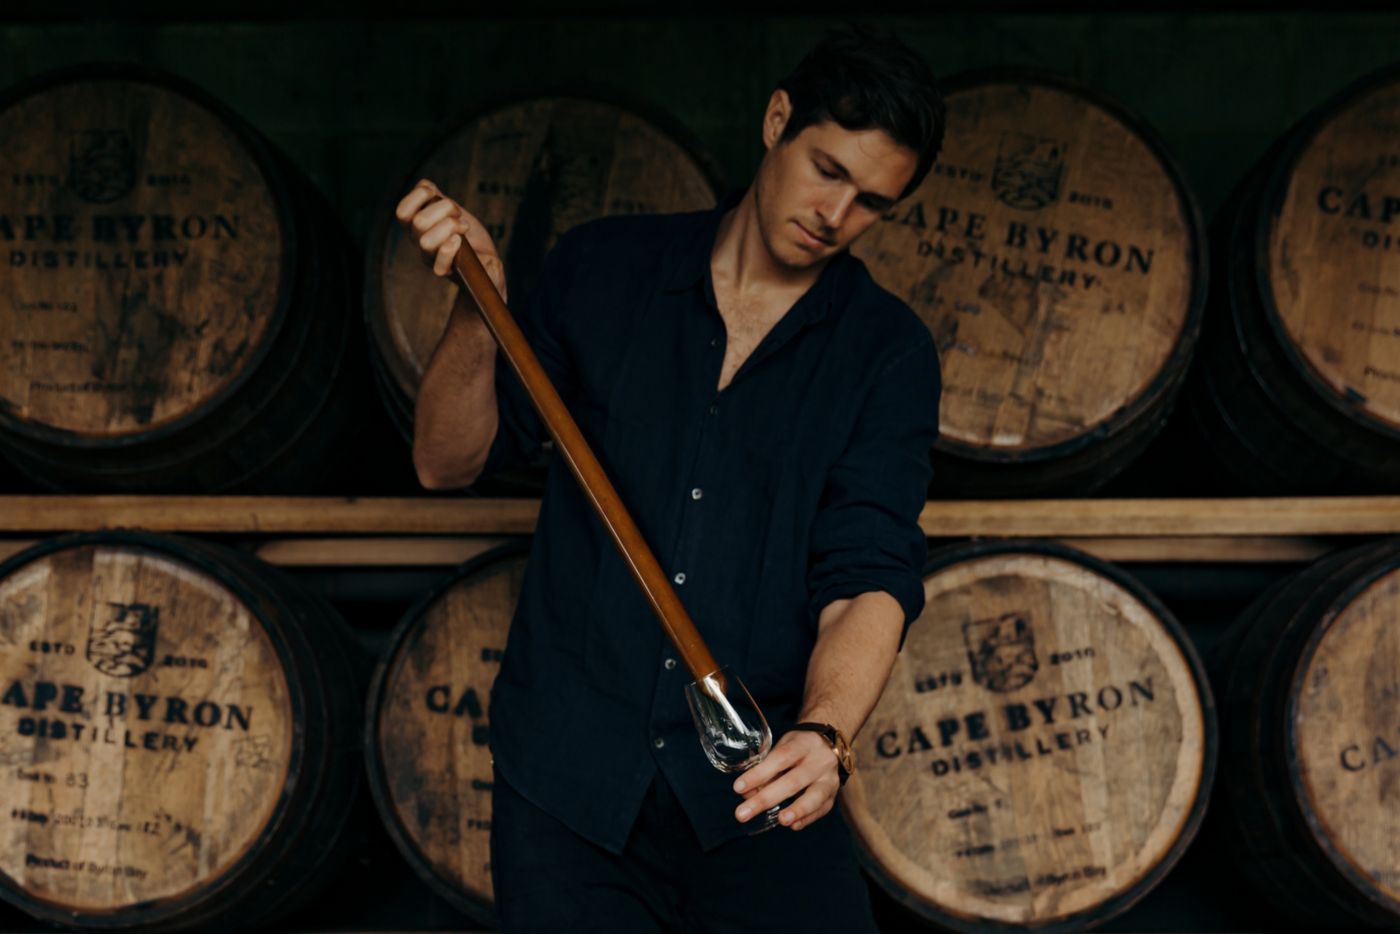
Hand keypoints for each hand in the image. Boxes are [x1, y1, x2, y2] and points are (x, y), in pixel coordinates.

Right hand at [394, 178, 507, 299]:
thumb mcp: (451, 209)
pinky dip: (449, 250)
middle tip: (458, 213)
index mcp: (415, 225)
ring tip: (463, 227)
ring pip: (426, 242)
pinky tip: (460, 241)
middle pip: (419, 222)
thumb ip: (436, 196)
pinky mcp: (446, 272)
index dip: (418, 196)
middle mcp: (419, 242)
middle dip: (444, 209)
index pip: (402, 211)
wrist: (485, 258)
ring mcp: (430, 258)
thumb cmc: (467, 233)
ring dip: (450, 227)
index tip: (437, 194)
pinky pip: (438, 266)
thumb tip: (424, 185)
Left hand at [732, 729, 840, 830]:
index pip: (779, 759)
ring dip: (797, 810)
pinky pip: (822, 808)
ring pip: (815, 796)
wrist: (830, 743)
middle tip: (743, 814)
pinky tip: (793, 825)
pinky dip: (807, 818)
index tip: (738, 788)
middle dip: (766, 799)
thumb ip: (766, 768)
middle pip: (793, 781)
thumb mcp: (783, 747)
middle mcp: (820, 761)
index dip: (759, 774)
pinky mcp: (834, 794)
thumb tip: (746, 793)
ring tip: (780, 821)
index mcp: (804, 744)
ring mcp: (830, 779)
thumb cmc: (799, 746)